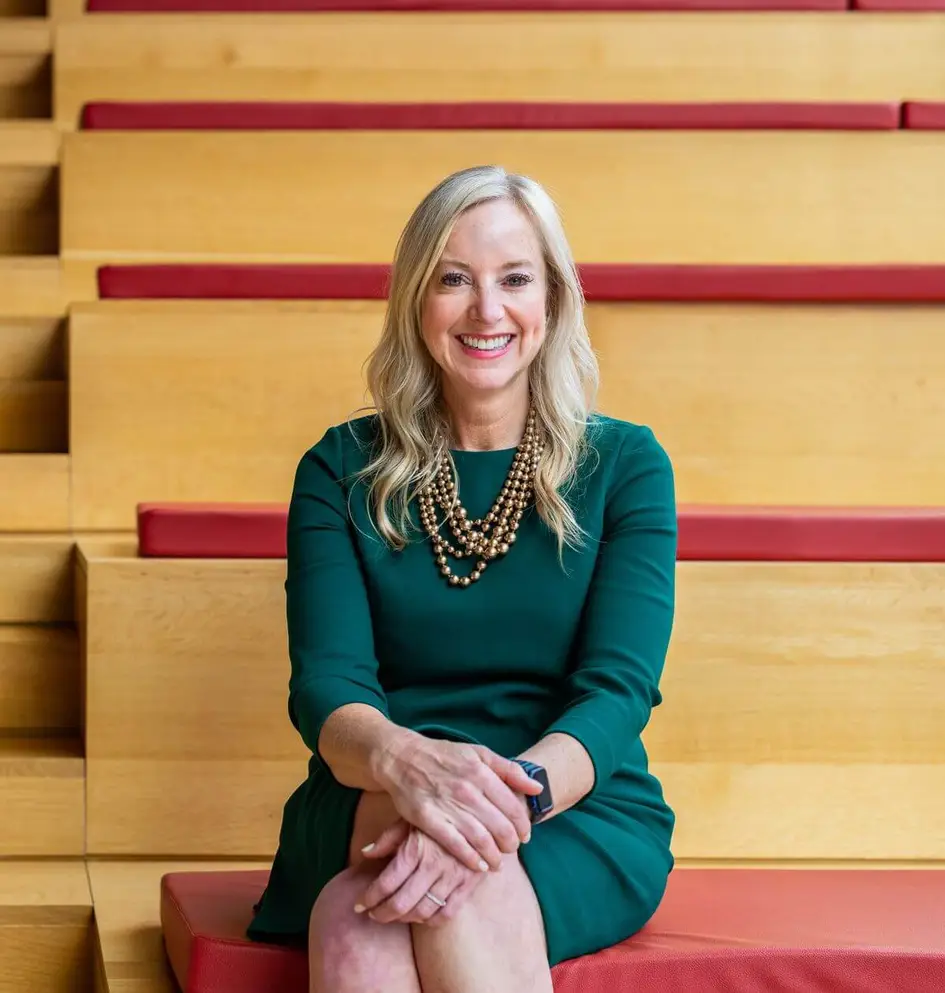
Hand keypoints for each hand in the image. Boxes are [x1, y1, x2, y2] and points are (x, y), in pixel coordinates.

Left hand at [355, 819, 488, 926]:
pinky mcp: (469, 883)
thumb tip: (365, 853)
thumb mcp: (411, 818)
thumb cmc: (438, 813)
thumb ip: (388, 838)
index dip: (369, 898)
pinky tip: (421, 916)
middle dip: (382, 914)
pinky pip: (447, 913)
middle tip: (372, 915)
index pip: (385, 884)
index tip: (359, 905)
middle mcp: (434, 865)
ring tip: (394, 915)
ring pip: (423, 912)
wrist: (478, 809)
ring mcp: (453, 876)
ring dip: (404, 919)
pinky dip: (431, 920)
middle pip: (401, 903)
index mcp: (416, 848)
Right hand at [374, 735, 541, 872]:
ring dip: (494, 856)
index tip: (525, 835)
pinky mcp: (429, 819)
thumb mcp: (479, 753)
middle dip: (511, 843)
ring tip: (498, 863)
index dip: (523, 825)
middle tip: (512, 849)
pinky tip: (479, 866)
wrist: (403, 758)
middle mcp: (467, 790)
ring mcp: (448, 805)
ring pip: (481, 839)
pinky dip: (471, 859)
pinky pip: (456, 845)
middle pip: (500, 826)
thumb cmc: (444, 756)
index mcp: (481, 772)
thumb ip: (509, 769)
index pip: (513, 807)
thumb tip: (537, 788)